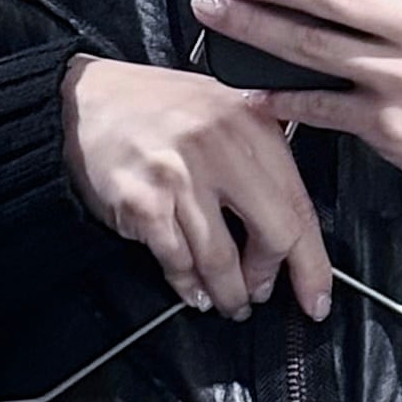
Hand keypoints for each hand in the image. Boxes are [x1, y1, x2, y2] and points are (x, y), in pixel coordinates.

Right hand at [61, 56, 333, 320]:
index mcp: (251, 123)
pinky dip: (188, 285)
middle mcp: (221, 146)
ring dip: (228, 293)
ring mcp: (182, 176)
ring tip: (228, 301)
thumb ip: (260, 161)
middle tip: (260, 294)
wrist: (85, 100)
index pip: (300, 206)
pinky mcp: (145, 203)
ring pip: (222, 260)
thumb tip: (291, 232)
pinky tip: (192, 289)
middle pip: (273, 237)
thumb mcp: (222, 112)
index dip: (313, 264)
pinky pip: (178, 262)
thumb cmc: (154, 110)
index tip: (316, 298)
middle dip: (268, 279)